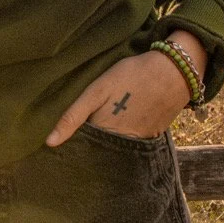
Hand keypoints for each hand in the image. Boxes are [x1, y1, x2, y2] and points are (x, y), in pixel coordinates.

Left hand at [44, 32, 207, 144]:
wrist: (173, 71)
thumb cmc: (131, 75)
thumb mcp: (97, 90)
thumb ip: (73, 116)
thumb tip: (50, 143)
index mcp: (104, 132)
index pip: (82, 147)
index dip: (72, 143)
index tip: (62, 142)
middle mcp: (121, 143)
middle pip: (99, 150)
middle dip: (90, 145)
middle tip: (84, 130)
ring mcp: (139, 142)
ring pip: (116, 148)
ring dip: (108, 142)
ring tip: (104, 125)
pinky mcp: (151, 137)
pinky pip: (133, 143)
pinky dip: (125, 137)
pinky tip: (123, 123)